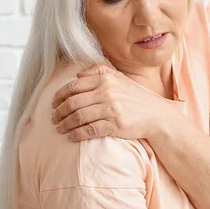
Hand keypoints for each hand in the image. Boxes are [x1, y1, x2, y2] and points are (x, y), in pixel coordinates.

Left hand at [50, 63, 172, 141]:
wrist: (156, 115)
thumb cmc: (135, 97)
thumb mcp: (120, 78)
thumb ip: (99, 71)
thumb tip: (77, 74)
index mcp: (105, 79)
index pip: (74, 86)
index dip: (59, 96)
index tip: (53, 104)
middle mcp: (107, 92)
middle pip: (73, 102)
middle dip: (59, 112)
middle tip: (53, 118)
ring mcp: (111, 109)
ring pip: (79, 117)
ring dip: (65, 124)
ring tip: (59, 128)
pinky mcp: (115, 124)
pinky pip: (90, 130)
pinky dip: (77, 134)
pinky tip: (71, 136)